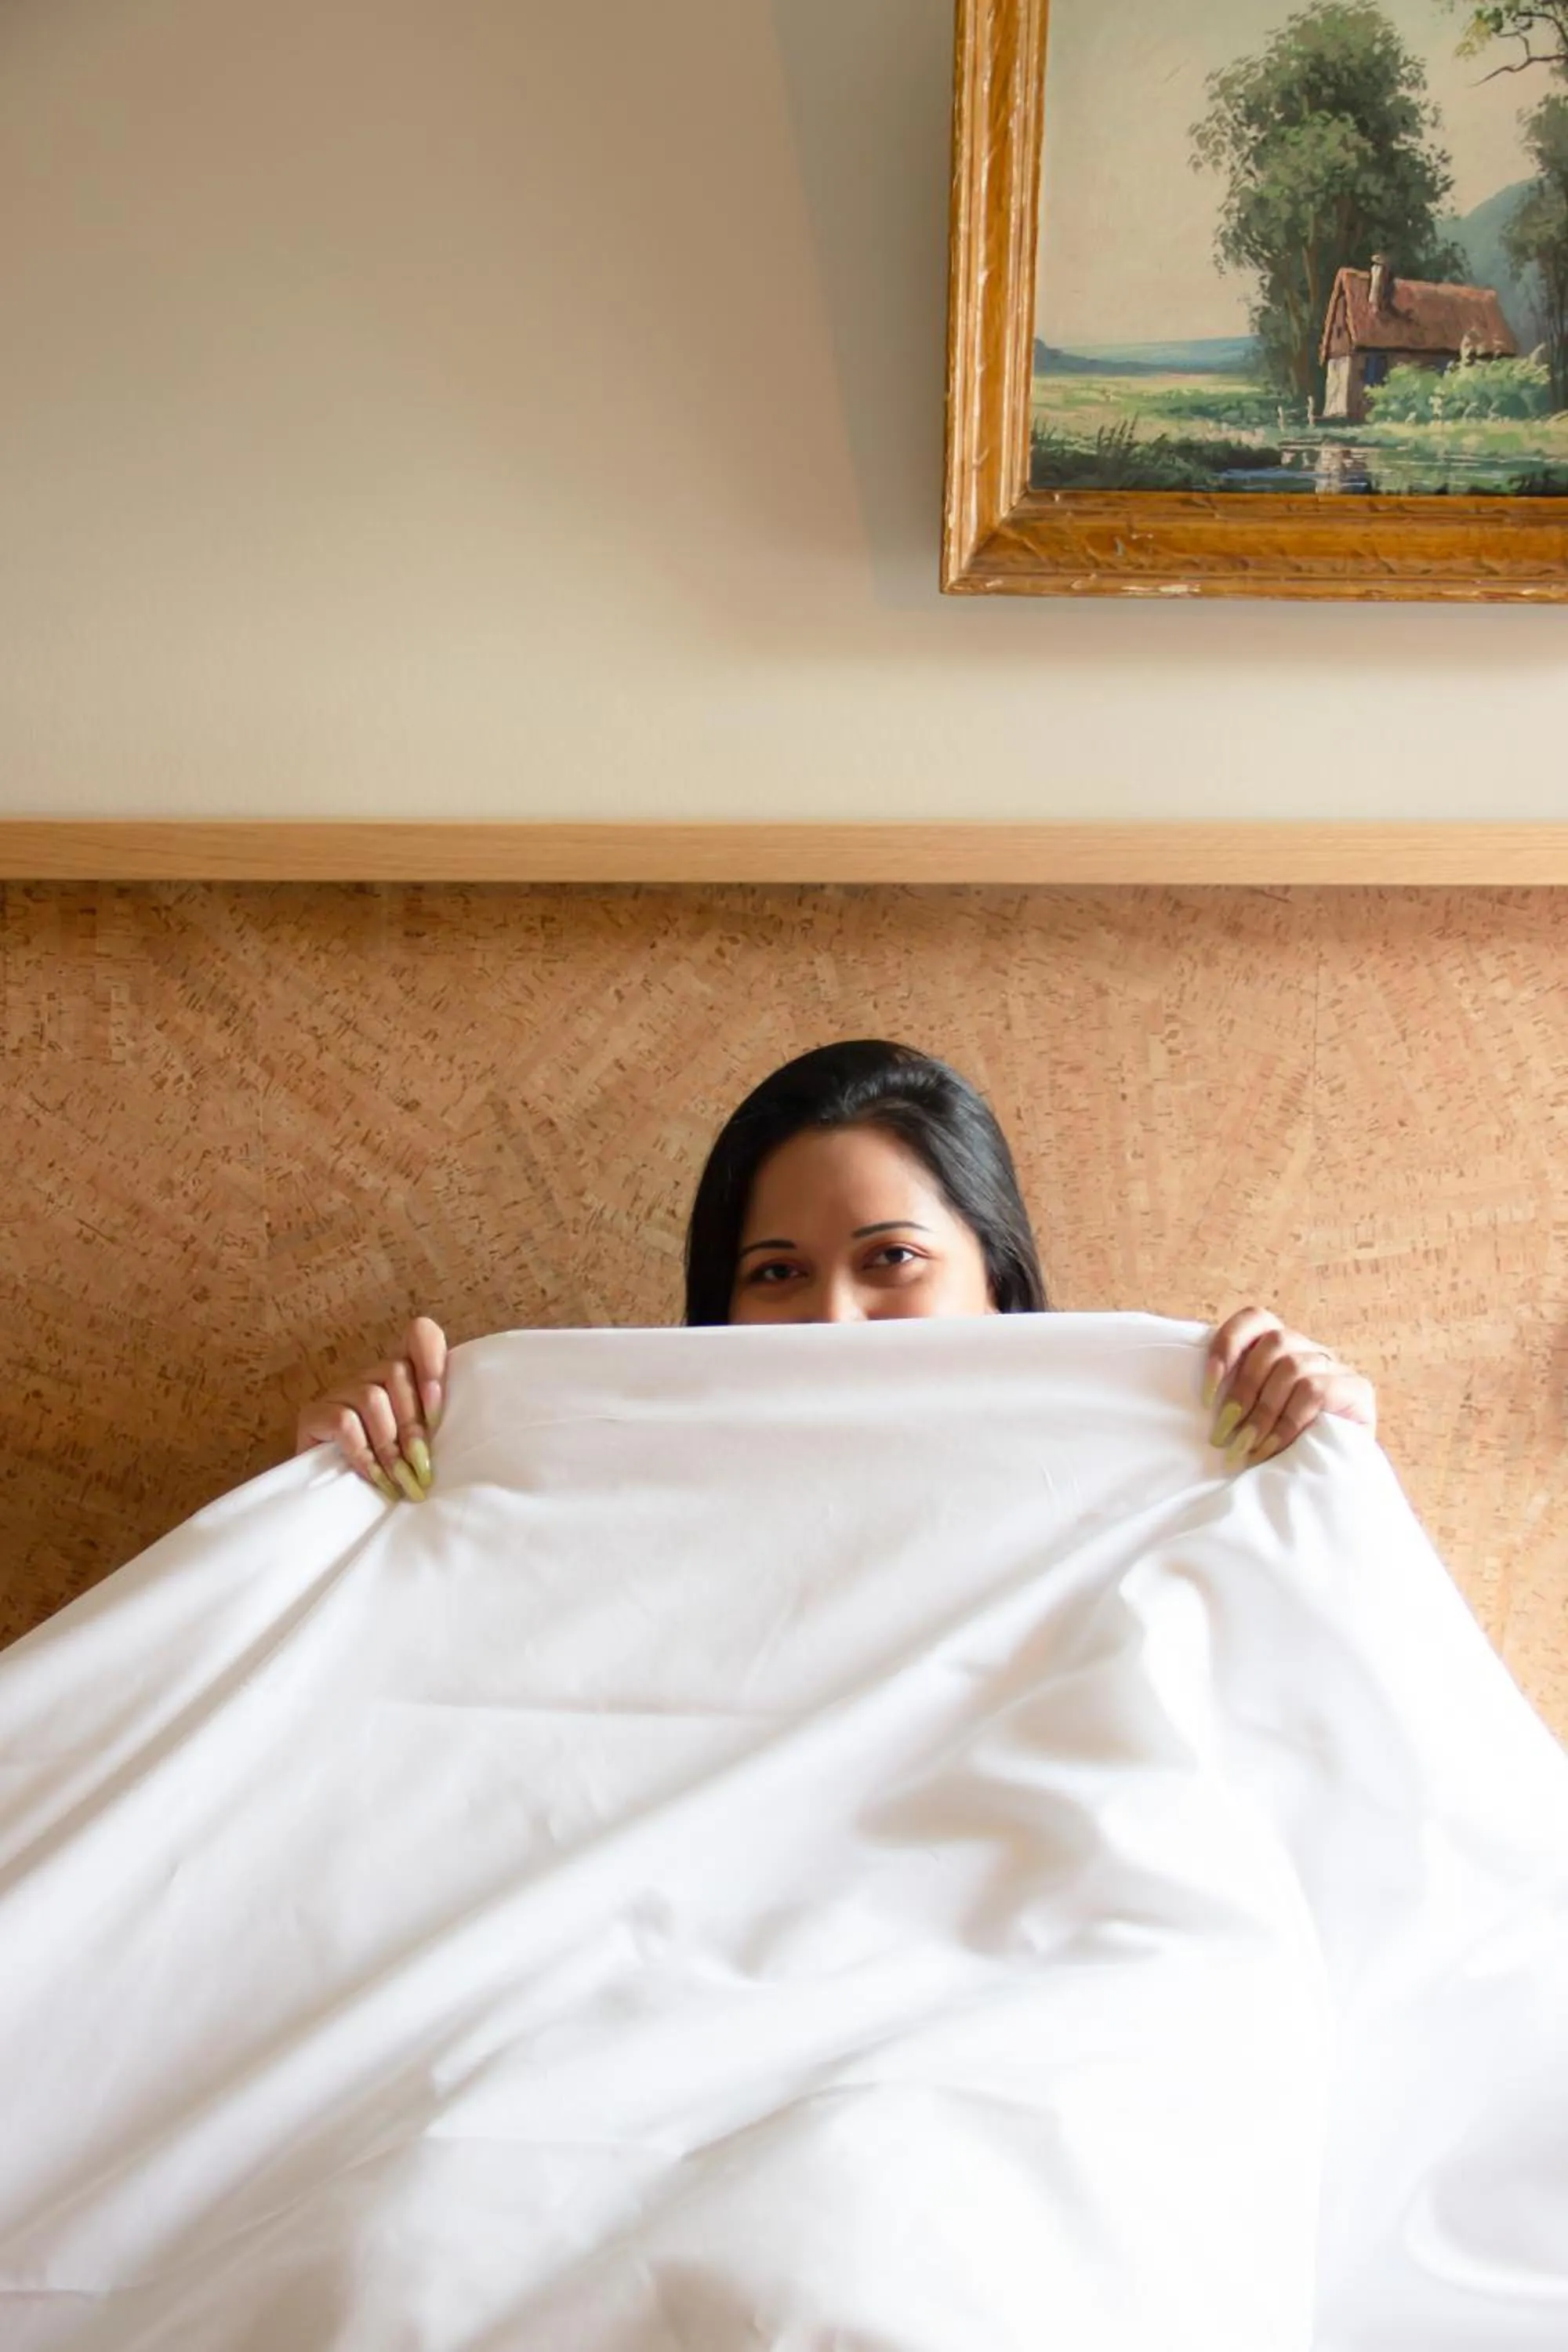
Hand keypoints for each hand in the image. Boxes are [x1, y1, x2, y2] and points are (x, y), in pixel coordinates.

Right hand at [294, 1316, 447, 1502]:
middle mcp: (369, 1377)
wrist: (336, 1509)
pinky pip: (344, 1422)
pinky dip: (364, 1453)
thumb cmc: (394, 1478)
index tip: (438, 1410)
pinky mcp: (313, 1415)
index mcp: (402, 1378)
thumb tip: (467, 1439)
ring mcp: (339, 1393)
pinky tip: (374, 1478)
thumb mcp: (423, 1450)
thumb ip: (439, 1431)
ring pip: (372, 1396)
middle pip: (396, 1371)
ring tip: (399, 1480)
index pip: (419, 1334)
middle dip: (413, 1424)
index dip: (432, 1357)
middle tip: (422, 1467)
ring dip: (390, 1444)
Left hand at [1203, 1305, 1375, 1471]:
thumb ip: (1233, 1398)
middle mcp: (1310, 1350)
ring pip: (1292, 1366)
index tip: (1206, 1393)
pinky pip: (1315, 1390)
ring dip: (1263, 1412)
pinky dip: (1287, 1422)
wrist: (1334, 1483)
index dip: (1227, 1345)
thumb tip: (1198, 1403)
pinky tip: (1272, 1448)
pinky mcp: (1357, 1390)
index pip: (1255, 1319)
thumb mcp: (1250, 1419)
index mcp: (1281, 1348)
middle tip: (1223, 1435)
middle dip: (1242, 1391)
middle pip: (1273, 1342)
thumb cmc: (1281, 1450)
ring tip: (1246, 1448)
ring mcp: (1336, 1368)